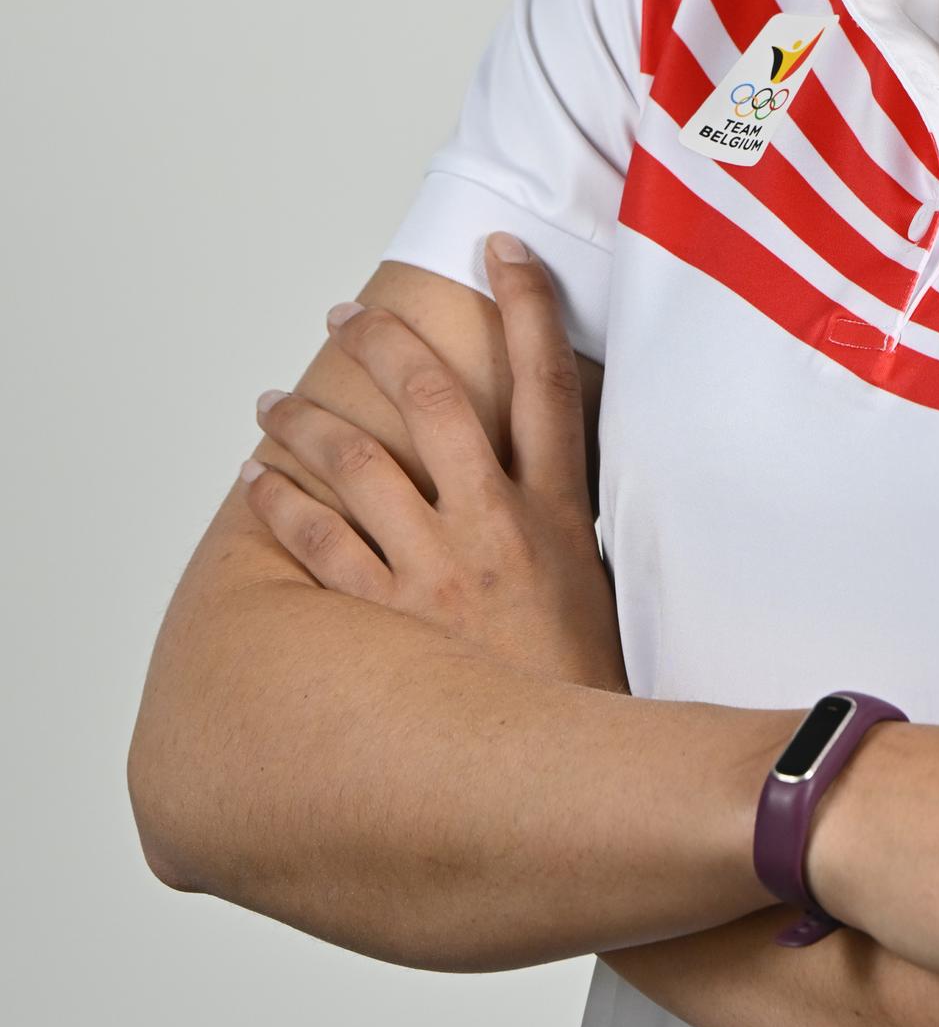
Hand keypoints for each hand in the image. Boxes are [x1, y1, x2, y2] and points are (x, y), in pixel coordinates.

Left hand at [241, 233, 627, 693]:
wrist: (567, 775)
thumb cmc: (578, 687)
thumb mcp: (593, 589)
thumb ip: (559, 526)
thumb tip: (537, 480)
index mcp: (558, 513)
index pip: (548, 383)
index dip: (528, 305)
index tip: (503, 251)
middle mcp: (496, 527)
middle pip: (437, 399)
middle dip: (386, 344)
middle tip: (348, 316)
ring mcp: (438, 570)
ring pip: (358, 463)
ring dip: (307, 422)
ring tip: (274, 400)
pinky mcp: (388, 621)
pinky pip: (318, 546)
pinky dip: (281, 508)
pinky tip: (258, 486)